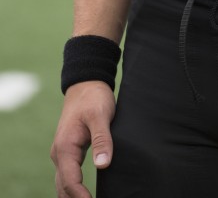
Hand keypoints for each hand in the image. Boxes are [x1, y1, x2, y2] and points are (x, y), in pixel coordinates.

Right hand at [51, 81, 115, 197]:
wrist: (86, 84)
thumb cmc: (94, 98)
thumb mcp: (100, 115)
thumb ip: (102, 139)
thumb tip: (103, 165)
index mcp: (65, 146)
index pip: (70, 180)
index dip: (80, 196)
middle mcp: (60, 153)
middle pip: (63, 187)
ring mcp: (63, 153)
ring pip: (63, 184)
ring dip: (72, 196)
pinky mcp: (69, 152)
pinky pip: (68, 176)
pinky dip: (73, 189)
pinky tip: (83, 196)